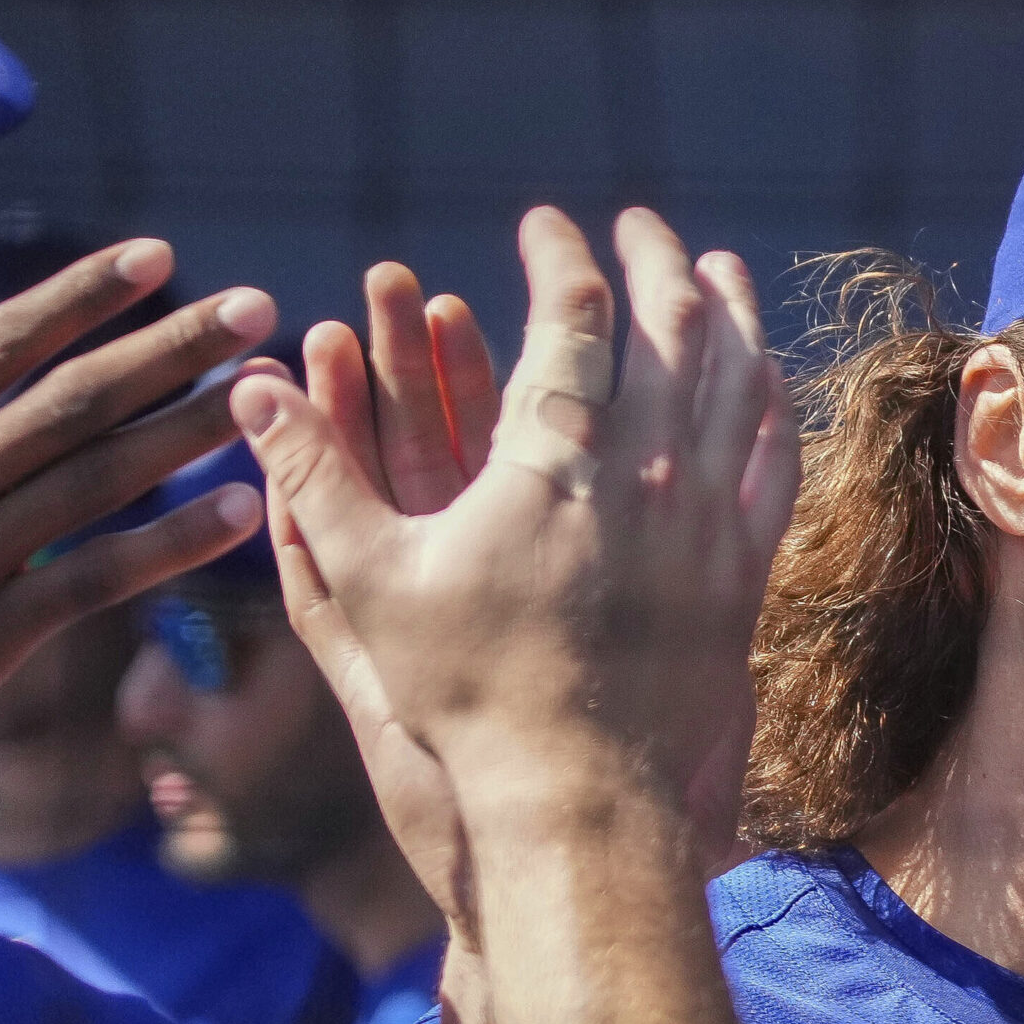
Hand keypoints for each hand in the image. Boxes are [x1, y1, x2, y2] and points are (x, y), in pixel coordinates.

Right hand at [0, 241, 275, 807]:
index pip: (0, 344)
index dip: (84, 296)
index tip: (157, 256)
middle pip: (73, 400)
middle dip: (171, 347)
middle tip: (255, 308)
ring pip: (99, 478)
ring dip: (191, 429)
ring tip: (266, 393)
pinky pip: (97, 577)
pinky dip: (172, 543)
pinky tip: (239, 511)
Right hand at [234, 208, 797, 847]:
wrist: (584, 796)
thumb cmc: (467, 695)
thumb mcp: (372, 584)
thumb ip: (313, 477)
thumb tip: (249, 392)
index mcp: (559, 454)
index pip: (574, 311)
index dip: (559, 254)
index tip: (543, 226)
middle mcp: (650, 469)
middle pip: (674, 324)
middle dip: (654, 260)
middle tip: (637, 228)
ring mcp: (709, 517)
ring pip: (738, 379)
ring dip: (728, 312)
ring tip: (715, 271)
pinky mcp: (744, 568)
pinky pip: (773, 459)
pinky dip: (769, 399)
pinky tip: (762, 378)